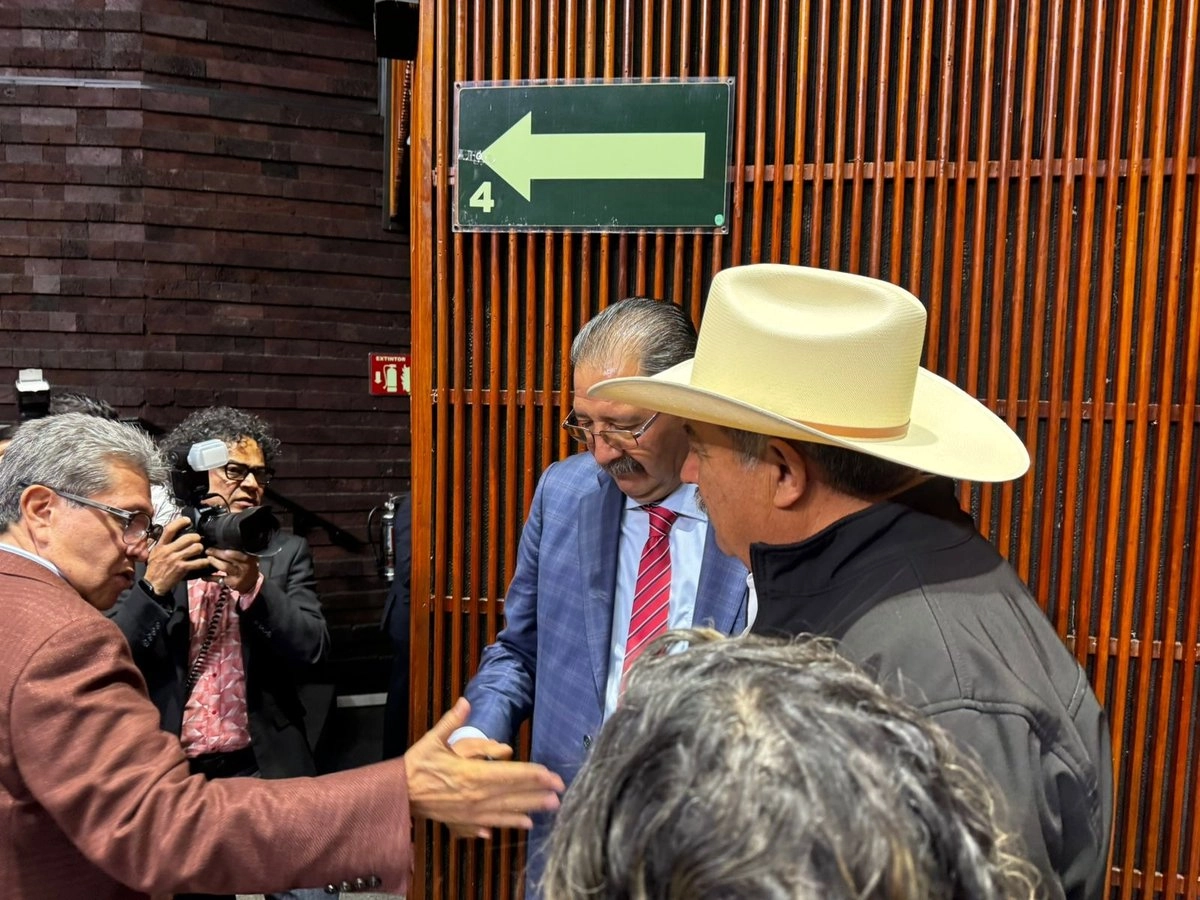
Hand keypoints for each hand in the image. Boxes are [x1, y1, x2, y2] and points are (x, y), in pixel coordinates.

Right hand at [143, 517, 208, 594]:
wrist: (153, 584)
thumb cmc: (155, 568)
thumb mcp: (155, 553)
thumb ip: (163, 544)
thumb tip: (173, 534)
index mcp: (161, 546)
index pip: (170, 529)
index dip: (180, 522)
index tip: (187, 520)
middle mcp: (168, 551)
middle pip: (188, 538)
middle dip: (196, 537)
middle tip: (198, 540)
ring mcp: (176, 559)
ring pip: (195, 548)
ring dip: (201, 548)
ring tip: (200, 550)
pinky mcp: (182, 568)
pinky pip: (198, 562)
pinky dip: (204, 562)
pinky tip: (205, 561)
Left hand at [205, 547, 259, 593]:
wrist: (251, 584)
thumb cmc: (247, 567)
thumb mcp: (247, 559)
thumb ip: (239, 552)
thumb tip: (222, 543)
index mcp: (249, 558)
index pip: (239, 552)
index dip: (229, 549)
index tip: (219, 544)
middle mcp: (245, 567)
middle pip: (230, 558)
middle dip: (218, 553)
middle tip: (208, 550)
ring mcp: (238, 575)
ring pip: (225, 567)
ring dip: (215, 562)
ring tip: (208, 558)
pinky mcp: (232, 583)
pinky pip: (219, 579)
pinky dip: (210, 577)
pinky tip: (204, 576)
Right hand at [405, 698, 564, 839]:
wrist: (397, 795)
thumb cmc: (417, 765)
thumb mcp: (433, 738)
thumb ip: (452, 721)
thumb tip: (466, 703)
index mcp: (471, 774)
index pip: (510, 774)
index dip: (533, 775)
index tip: (551, 775)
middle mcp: (475, 796)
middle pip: (513, 795)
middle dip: (537, 794)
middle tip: (560, 795)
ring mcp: (470, 813)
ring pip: (505, 812)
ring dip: (528, 810)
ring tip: (548, 810)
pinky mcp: (463, 823)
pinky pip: (490, 824)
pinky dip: (507, 824)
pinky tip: (522, 825)